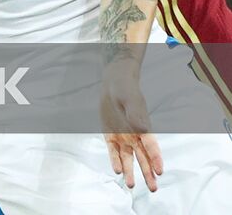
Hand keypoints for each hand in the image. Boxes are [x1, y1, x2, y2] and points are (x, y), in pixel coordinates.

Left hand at [101, 63, 162, 190]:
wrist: (113, 84)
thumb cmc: (126, 89)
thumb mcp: (130, 99)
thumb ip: (136, 114)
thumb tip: (143, 129)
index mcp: (144, 128)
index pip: (152, 146)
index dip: (156, 158)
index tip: (160, 171)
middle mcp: (135, 136)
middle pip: (143, 158)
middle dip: (148, 173)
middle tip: (153, 188)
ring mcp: (123, 137)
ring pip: (128, 158)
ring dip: (130, 171)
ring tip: (131, 185)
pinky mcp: (111, 136)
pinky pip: (113, 151)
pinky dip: (115, 161)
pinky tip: (117, 170)